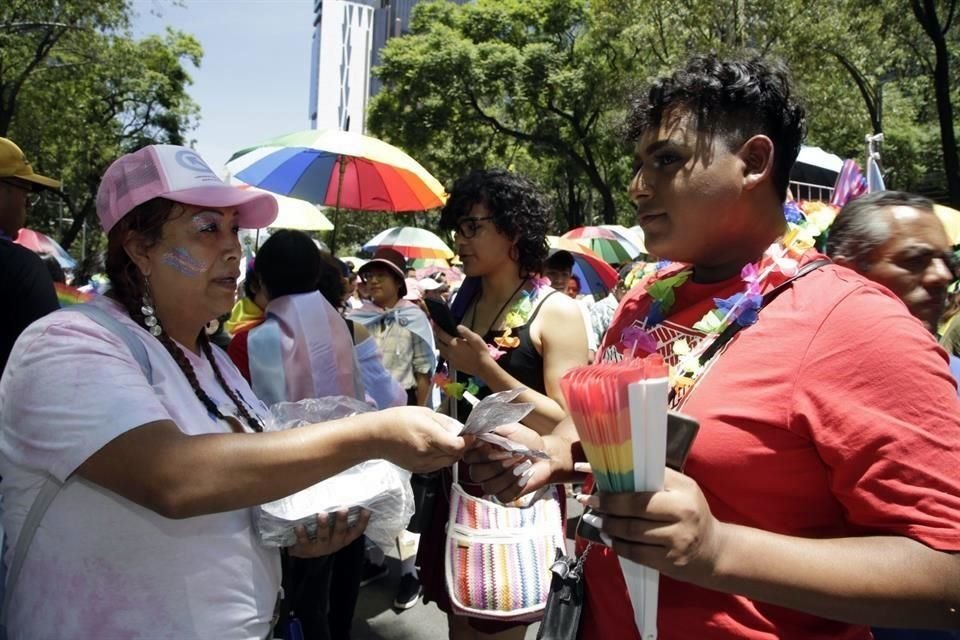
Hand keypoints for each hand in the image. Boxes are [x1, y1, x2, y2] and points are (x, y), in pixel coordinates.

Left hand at [289, 509, 368, 557]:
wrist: (304, 552)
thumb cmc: (323, 534)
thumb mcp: (335, 529)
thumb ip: (340, 516)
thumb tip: (349, 492)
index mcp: (345, 537)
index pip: (357, 530)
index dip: (363, 520)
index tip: (367, 508)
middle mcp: (335, 543)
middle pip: (340, 532)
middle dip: (342, 520)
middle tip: (343, 508)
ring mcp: (321, 547)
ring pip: (323, 537)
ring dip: (323, 525)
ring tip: (321, 514)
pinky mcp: (306, 550)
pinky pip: (304, 541)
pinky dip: (302, 533)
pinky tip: (299, 525)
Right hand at [378, 406, 468, 471]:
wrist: (375, 437)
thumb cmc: (397, 420)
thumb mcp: (424, 413)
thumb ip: (444, 422)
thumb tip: (460, 429)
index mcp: (429, 437)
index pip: (458, 446)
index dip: (468, 441)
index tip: (471, 434)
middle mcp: (428, 454)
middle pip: (456, 455)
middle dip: (463, 446)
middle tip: (463, 436)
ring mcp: (424, 465)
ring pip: (449, 462)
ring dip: (454, 453)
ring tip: (449, 441)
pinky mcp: (420, 470)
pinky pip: (439, 465)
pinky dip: (444, 458)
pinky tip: (438, 448)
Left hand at [435, 325, 492, 377]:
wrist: (483, 367)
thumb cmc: (480, 352)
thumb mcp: (476, 339)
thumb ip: (466, 332)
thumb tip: (457, 326)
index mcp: (454, 344)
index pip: (441, 335)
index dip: (437, 329)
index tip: (434, 324)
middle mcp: (449, 352)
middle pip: (439, 343)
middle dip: (437, 337)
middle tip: (438, 332)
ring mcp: (451, 360)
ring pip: (441, 351)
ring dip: (440, 345)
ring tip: (442, 341)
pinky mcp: (454, 365)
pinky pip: (446, 358)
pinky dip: (445, 353)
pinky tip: (449, 351)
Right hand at [463, 422, 552, 501]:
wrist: (545, 455)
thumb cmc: (527, 441)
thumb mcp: (510, 429)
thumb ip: (492, 429)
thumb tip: (478, 431)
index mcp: (480, 452)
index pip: (468, 457)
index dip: (480, 454)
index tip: (492, 446)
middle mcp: (482, 469)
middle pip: (475, 474)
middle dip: (496, 465)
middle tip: (512, 455)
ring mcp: (492, 483)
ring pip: (488, 487)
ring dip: (508, 475)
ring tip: (523, 463)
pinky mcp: (504, 495)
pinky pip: (503, 496)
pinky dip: (516, 485)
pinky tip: (525, 475)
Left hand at [585, 468, 724, 583]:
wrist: (713, 551)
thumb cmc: (692, 513)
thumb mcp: (683, 489)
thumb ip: (656, 478)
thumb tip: (618, 469)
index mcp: (684, 493)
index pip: (643, 489)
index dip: (616, 490)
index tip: (595, 484)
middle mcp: (683, 515)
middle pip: (635, 511)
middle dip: (607, 507)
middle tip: (589, 502)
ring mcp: (676, 541)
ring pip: (632, 533)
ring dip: (609, 527)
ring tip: (596, 521)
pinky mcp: (669, 562)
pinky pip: (636, 554)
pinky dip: (618, 545)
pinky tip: (609, 538)